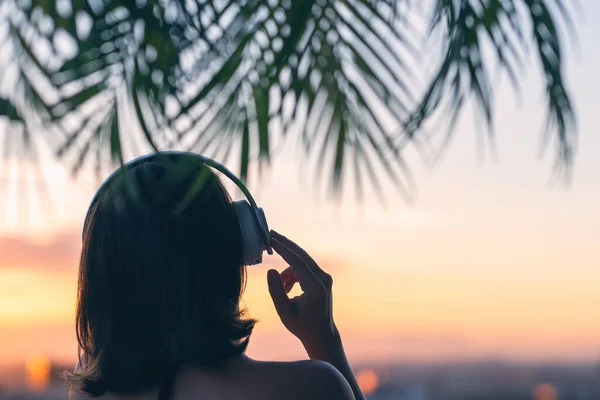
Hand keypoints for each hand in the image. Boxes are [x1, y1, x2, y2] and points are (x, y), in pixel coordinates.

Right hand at [267, 230, 339, 356]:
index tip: (271, 239)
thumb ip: (276, 291)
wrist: (321, 334)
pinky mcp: (323, 278)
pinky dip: (293, 275)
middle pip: (302, 255)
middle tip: (270, 234)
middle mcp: (323, 279)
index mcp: (315, 287)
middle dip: (285, 244)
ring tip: (281, 290)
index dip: (284, 249)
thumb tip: (270, 271)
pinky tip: (287, 289)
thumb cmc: (302, 326)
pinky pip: (304, 269)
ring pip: (301, 263)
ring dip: (287, 271)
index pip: (298, 262)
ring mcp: (325, 278)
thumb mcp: (285, 313)